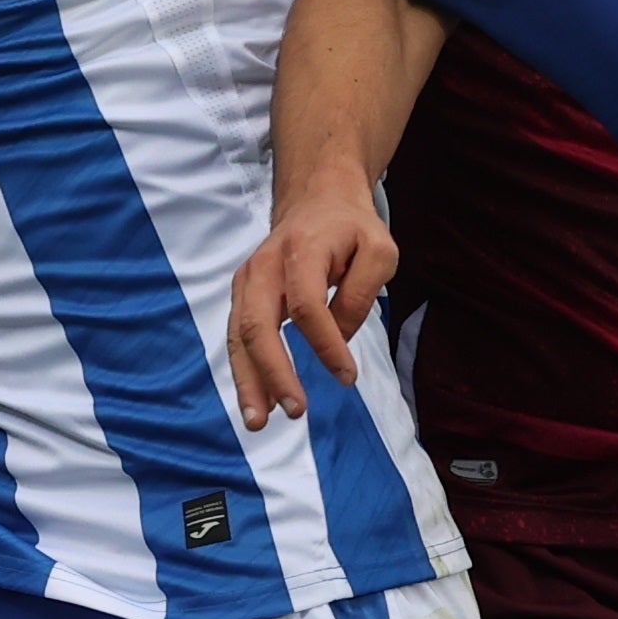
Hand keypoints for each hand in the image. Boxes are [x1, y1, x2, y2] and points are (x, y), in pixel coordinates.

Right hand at [227, 183, 397, 428]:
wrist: (316, 197)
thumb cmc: (351, 227)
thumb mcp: (379, 250)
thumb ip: (361, 294)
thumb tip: (338, 338)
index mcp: (302, 250)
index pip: (308, 306)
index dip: (326, 345)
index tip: (348, 376)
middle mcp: (265, 265)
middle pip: (259, 325)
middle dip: (274, 373)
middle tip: (297, 410)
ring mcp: (248, 279)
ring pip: (239, 335)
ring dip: (248, 381)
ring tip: (260, 421)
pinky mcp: (243, 294)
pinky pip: (238, 336)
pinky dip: (245, 371)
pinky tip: (258, 401)